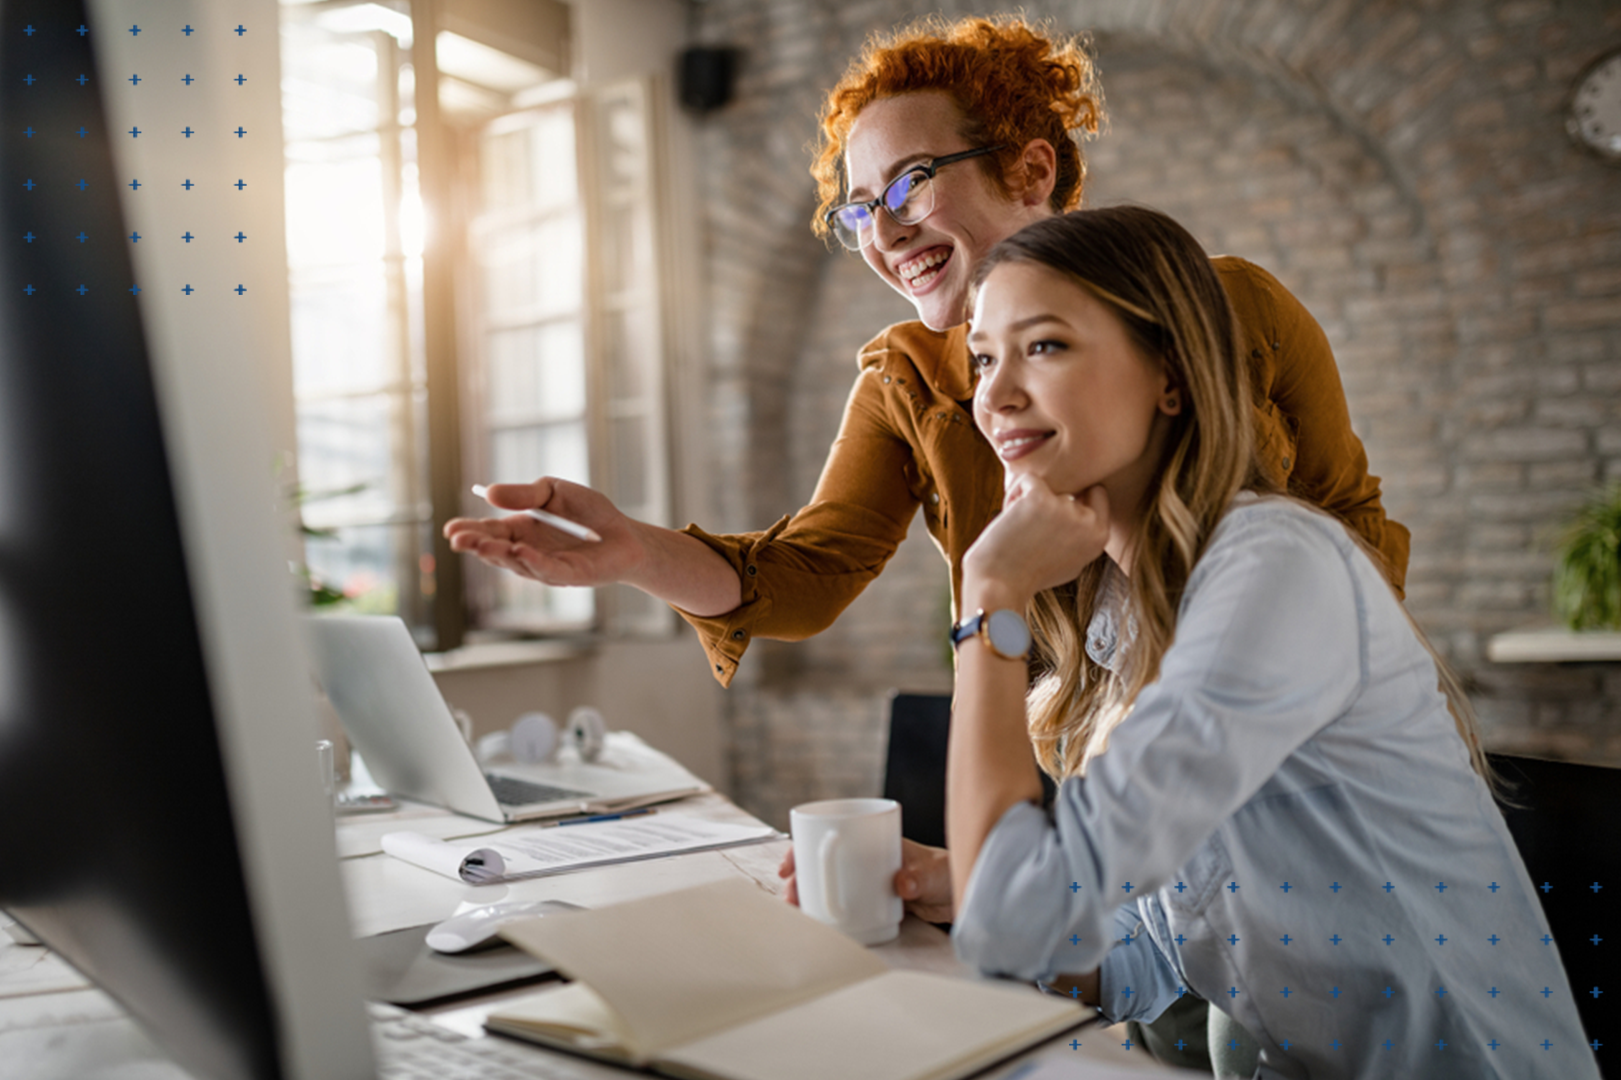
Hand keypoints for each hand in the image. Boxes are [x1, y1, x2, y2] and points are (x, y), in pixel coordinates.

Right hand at [443, 478, 645, 588]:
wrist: (626, 533)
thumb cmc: (590, 513)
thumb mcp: (554, 492)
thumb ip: (525, 494)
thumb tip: (490, 493)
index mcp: (521, 530)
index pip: (489, 531)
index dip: (469, 531)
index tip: (450, 528)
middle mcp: (529, 552)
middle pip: (496, 551)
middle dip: (476, 545)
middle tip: (458, 540)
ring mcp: (547, 567)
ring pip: (518, 563)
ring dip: (499, 554)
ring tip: (482, 544)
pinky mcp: (571, 575)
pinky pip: (549, 570)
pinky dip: (534, 562)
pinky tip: (520, 553)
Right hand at [778, 838, 955, 924]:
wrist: (963, 892)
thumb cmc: (947, 871)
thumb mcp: (934, 872)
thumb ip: (919, 877)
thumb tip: (901, 883)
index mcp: (873, 840)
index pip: (830, 835)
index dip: (805, 847)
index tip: (791, 864)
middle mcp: (865, 858)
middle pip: (823, 862)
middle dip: (802, 877)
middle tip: (791, 895)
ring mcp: (867, 880)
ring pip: (831, 884)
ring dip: (813, 895)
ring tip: (802, 911)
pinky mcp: (873, 901)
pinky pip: (846, 903)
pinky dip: (830, 910)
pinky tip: (822, 921)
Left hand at [960, 475, 1108, 607]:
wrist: (1000, 585)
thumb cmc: (1029, 575)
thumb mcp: (1071, 560)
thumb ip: (1081, 535)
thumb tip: (1080, 503)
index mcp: (1099, 537)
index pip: (1096, 493)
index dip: (1074, 497)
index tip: (1051, 514)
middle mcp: (1088, 522)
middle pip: (1066, 491)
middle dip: (1047, 503)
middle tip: (1031, 530)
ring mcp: (1066, 508)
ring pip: (1046, 484)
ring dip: (1027, 500)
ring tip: (1018, 529)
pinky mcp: (1041, 498)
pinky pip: (1027, 479)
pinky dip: (1013, 493)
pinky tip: (1008, 517)